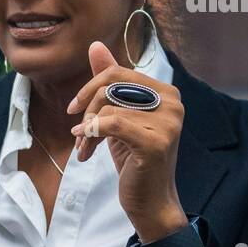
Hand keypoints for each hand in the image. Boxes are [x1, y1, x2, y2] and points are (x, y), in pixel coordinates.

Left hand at [66, 41, 188, 243]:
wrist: (150, 201)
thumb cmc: (135, 158)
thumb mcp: (119, 116)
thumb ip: (110, 82)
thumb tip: (95, 45)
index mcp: (166, 92)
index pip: (117, 72)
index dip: (90, 88)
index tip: (75, 109)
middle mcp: (172, 102)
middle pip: (110, 87)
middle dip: (87, 110)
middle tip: (78, 135)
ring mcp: (168, 122)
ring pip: (107, 107)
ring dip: (86, 131)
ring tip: (83, 148)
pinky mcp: (156, 141)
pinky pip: (111, 124)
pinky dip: (91, 136)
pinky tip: (86, 149)